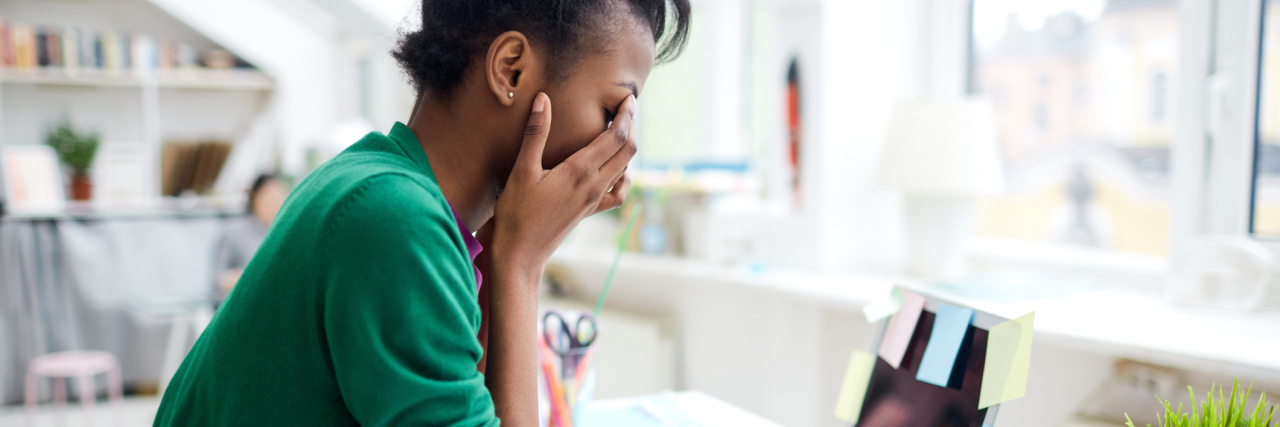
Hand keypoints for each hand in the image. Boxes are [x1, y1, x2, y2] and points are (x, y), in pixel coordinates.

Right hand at [491, 92, 636, 276]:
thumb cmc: (516, 212)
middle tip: (627, 106)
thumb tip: (543, 99)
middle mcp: (594, 185)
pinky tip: (617, 172)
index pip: (617, 137)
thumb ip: (535, 133)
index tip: (628, 97)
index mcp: (580, 170)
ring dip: (628, 147)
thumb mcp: (522, 170)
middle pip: (628, 150)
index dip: (626, 115)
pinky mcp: (589, 211)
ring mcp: (594, 200)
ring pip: (625, 169)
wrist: (520, 253)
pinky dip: (623, 178)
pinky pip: (617, 194)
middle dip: (631, 125)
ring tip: (621, 129)